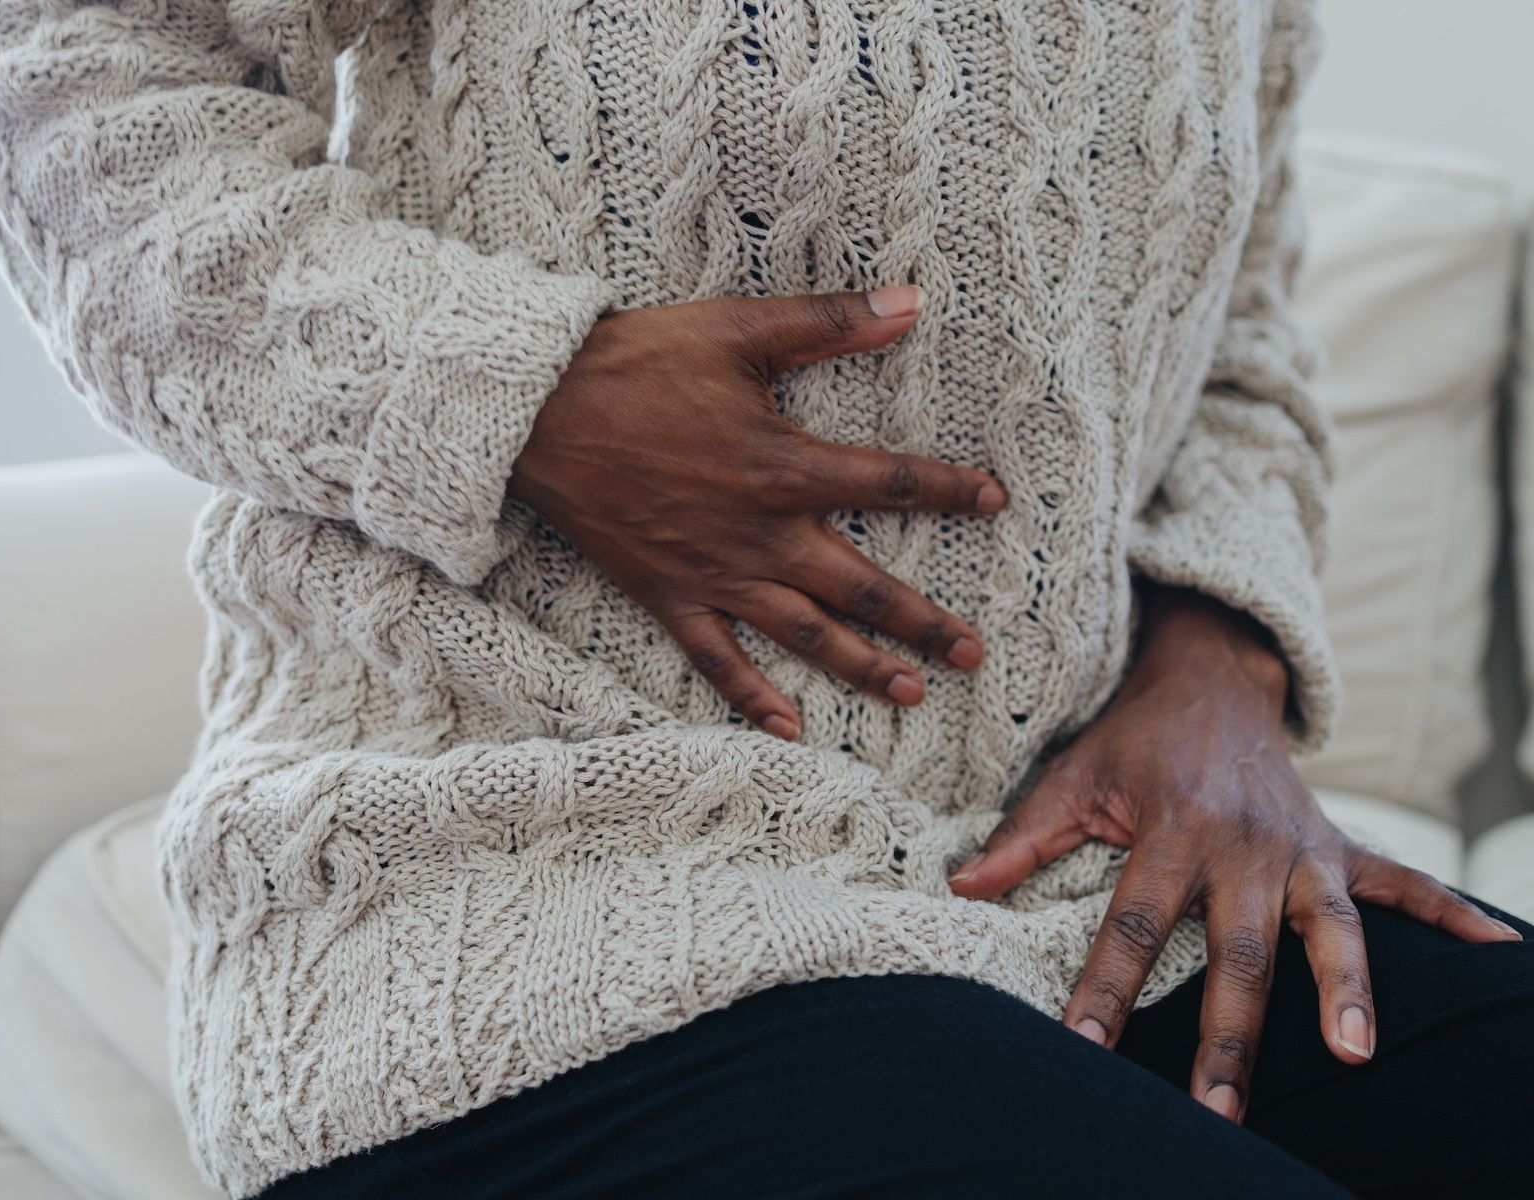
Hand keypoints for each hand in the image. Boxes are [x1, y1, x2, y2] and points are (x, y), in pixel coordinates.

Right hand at [508, 286, 1006, 739]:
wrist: (537, 412)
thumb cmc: (636, 363)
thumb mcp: (738, 330)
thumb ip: (829, 322)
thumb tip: (913, 300)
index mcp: (783, 466)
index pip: (890, 485)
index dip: (950, 492)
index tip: (996, 501)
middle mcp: (760, 533)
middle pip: (860, 587)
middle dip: (922, 622)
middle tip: (974, 654)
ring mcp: (713, 573)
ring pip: (804, 633)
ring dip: (862, 667)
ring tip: (914, 694)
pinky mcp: (668, 595)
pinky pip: (716, 659)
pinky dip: (751, 696)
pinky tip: (789, 728)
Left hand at [947, 583, 1520, 1121]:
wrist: (1211, 673)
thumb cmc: (1133, 737)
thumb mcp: (1073, 774)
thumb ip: (1024, 836)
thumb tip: (961, 890)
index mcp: (1171, 831)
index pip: (1131, 925)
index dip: (1103, 989)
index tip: (1081, 1051)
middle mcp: (1243, 845)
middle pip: (1234, 953)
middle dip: (1226, 1036)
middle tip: (1214, 1111)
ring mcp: (1299, 847)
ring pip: (1329, 928)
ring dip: (1344, 990)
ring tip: (1354, 1054)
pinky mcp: (1337, 845)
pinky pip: (1402, 881)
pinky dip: (1452, 912)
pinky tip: (1503, 948)